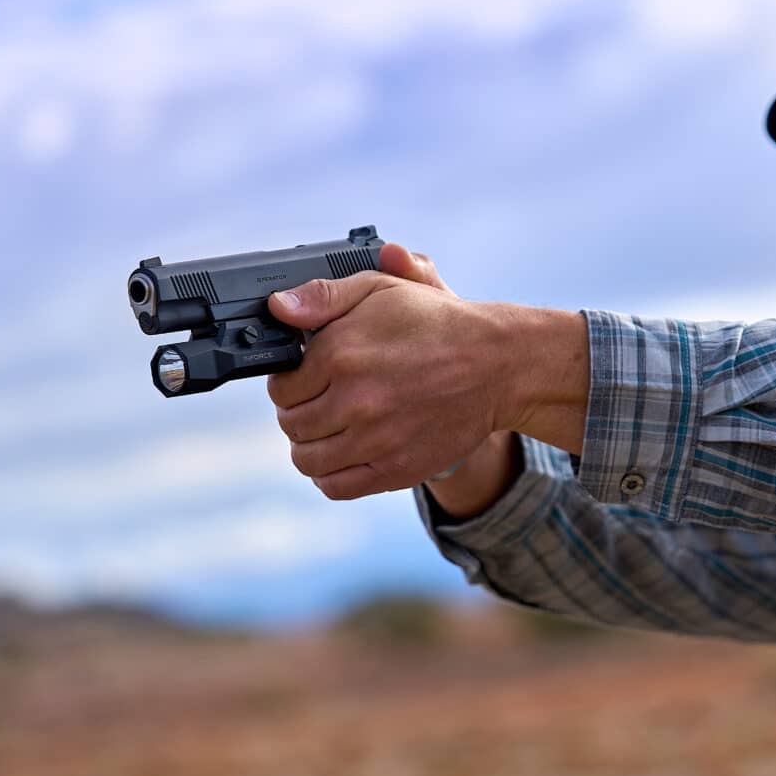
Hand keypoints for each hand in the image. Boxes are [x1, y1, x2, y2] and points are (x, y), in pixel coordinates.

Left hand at [267, 243, 513, 498]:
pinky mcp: (395, 469)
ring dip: (310, 446)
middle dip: (299, 412)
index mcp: (341, 353)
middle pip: (291, 424)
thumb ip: (323, 296)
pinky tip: (343, 455)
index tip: (307, 378)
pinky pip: (336, 486)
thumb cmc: (438, 323)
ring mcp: (374, 439)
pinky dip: (330, 476)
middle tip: (321, 402)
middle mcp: (354, 399)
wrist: (497, 364)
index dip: (290, 382)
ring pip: (307, 460)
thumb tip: (278, 308)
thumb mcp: (381, 289)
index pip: (281, 387)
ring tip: (329, 430)